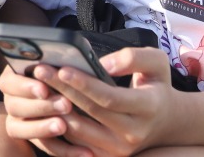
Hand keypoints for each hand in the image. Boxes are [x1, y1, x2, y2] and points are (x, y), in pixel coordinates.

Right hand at [0, 64, 87, 156]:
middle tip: (65, 104)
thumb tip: (78, 61)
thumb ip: (64, 62)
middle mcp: (12, 99)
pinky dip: (65, 151)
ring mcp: (20, 121)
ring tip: (64, 126)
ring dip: (43, 128)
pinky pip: (45, 148)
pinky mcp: (35, 139)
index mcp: (14, 76)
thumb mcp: (64, 63)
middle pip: (14, 106)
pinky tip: (86, 152)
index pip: (8, 82)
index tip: (44, 88)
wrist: (74, 95)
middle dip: (40, 106)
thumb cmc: (68, 72)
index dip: (24, 87)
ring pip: (22, 129)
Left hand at [27, 48, 185, 156]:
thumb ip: (132, 57)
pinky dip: (58, 124)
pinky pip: (76, 144)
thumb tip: (103, 65)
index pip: (110, 98)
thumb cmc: (156, 85)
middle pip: (89, 112)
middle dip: (62, 90)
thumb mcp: (157, 62)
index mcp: (147, 108)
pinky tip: (45, 104)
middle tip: (39, 70)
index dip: (84, 84)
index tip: (62, 68)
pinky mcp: (107, 156)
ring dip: (55, 108)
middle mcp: (134, 133)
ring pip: (79, 131)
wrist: (166, 122)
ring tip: (38, 86)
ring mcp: (120, 149)